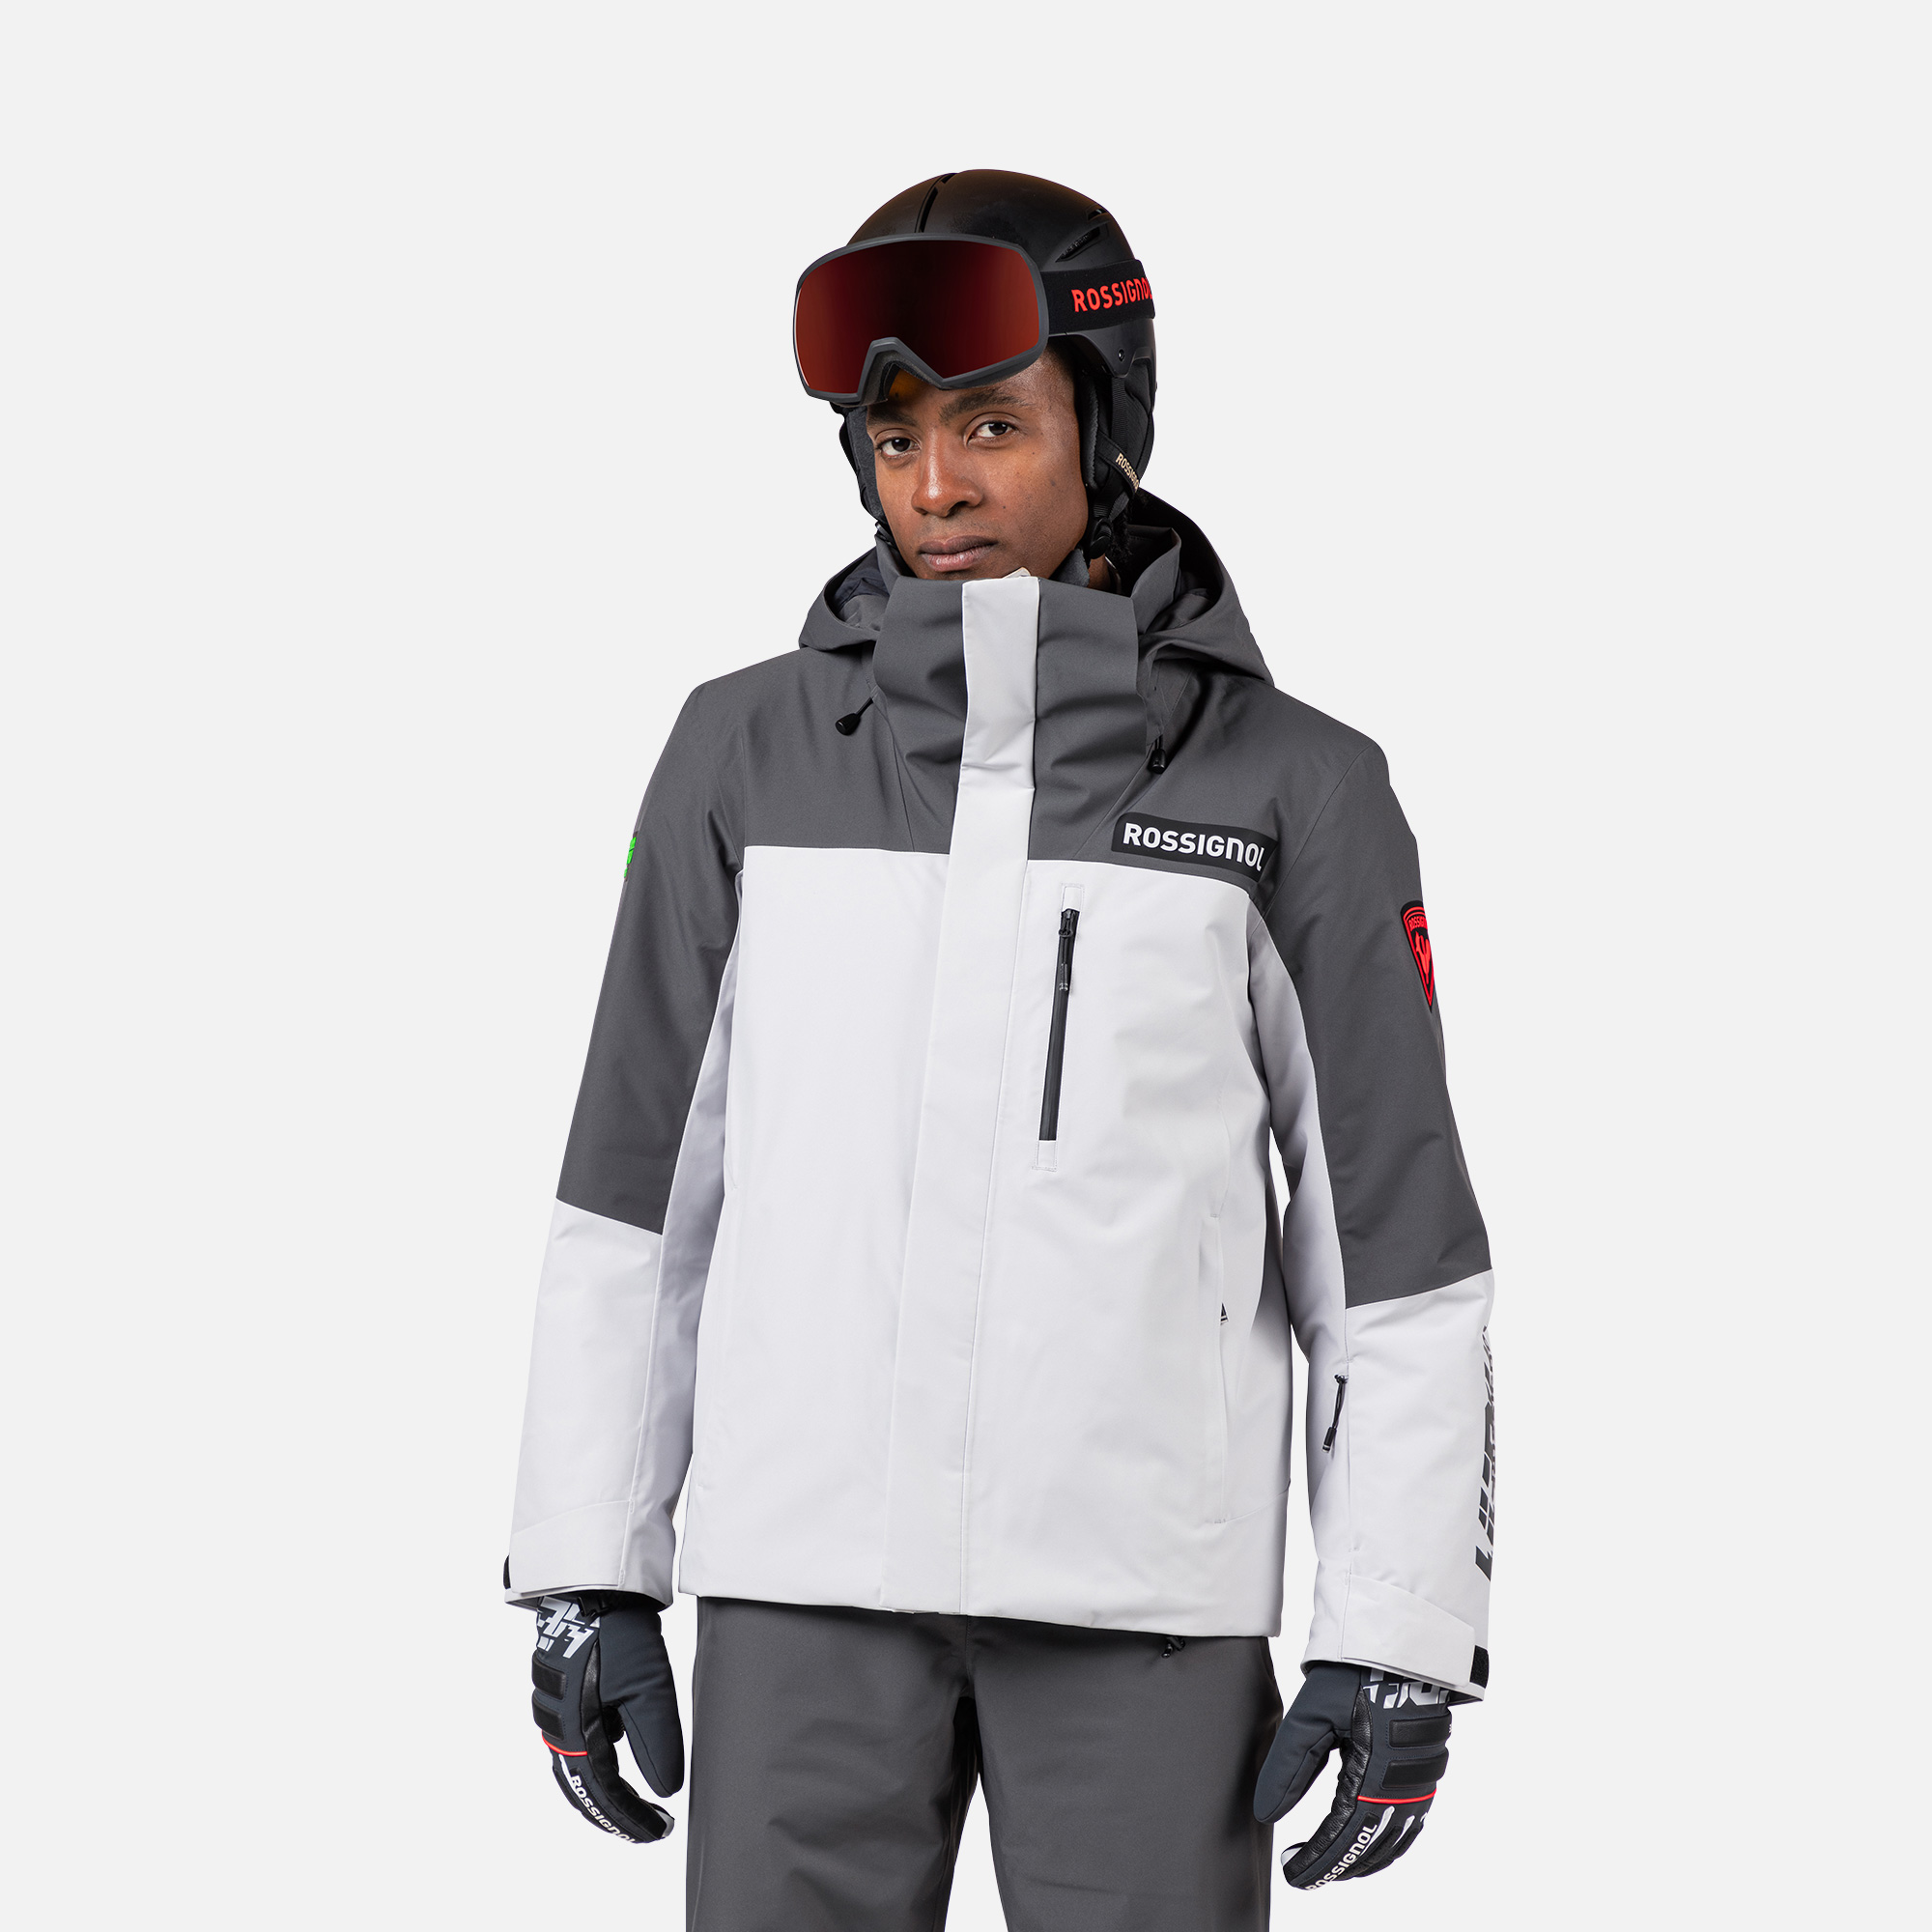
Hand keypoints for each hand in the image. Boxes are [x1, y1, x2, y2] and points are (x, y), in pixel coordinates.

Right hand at [528, 1596, 683, 1841]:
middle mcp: (558, 1729)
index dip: (632, 1819)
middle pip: (583, 1788)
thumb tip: (667, 1792)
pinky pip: (572, 1741)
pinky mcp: (559, 1691)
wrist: (591, 1589)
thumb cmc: (619, 1638)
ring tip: (632, 1805)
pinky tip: (611, 1758)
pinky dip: (592, 1762)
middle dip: (615, 1813)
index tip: (660, 1832)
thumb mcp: (649, 1690)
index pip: (605, 1794)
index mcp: (578, 1735)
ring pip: (574, 1767)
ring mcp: (553, 1709)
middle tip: (647, 1829)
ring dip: (601, 1790)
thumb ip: (657, 1743)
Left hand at [1253, 1662, 1451, 1886]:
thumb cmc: (1353, 1675)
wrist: (1402, 1645)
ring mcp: (1421, 1782)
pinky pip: (1410, 1824)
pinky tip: (1367, 1843)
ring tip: (1329, 1865)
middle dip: (1336, 1866)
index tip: (1293, 1875)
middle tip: (1302, 1873)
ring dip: (1362, 1859)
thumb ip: (1288, 1767)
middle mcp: (1404, 1787)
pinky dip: (1386, 1843)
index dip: (1317, 1861)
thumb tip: (1266, 1814)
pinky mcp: (1427, 1772)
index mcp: (1374, 1775)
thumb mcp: (1310, 1715)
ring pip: (1394, 1841)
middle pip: (1369, 1846)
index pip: (1343, 1836)